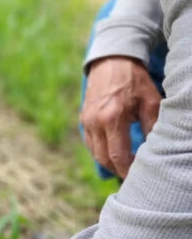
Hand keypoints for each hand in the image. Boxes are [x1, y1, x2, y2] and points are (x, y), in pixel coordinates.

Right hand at [81, 56, 161, 178]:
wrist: (111, 60)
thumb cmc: (134, 80)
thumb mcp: (150, 100)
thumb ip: (152, 125)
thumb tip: (155, 149)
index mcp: (112, 118)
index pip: (117, 156)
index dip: (126, 171)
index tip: (136, 178)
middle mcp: (95, 122)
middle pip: (103, 158)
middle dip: (117, 170)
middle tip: (132, 176)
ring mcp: (86, 120)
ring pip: (95, 152)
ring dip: (108, 162)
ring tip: (124, 167)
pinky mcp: (83, 118)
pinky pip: (91, 142)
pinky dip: (101, 151)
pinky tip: (114, 152)